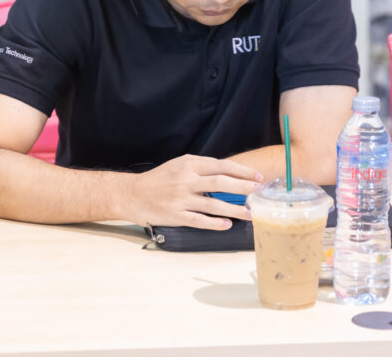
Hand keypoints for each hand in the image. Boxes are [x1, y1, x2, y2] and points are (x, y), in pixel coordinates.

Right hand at [124, 154, 262, 229]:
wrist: (133, 194)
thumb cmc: (160, 179)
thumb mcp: (179, 165)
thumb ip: (201, 168)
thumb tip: (228, 173)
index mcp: (189, 164)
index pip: (221, 166)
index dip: (241, 171)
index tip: (256, 176)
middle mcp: (186, 180)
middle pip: (220, 183)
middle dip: (243, 187)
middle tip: (258, 192)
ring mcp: (181, 199)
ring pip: (213, 204)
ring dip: (234, 210)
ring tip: (250, 213)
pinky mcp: (176, 215)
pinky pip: (199, 220)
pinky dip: (215, 223)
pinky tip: (227, 225)